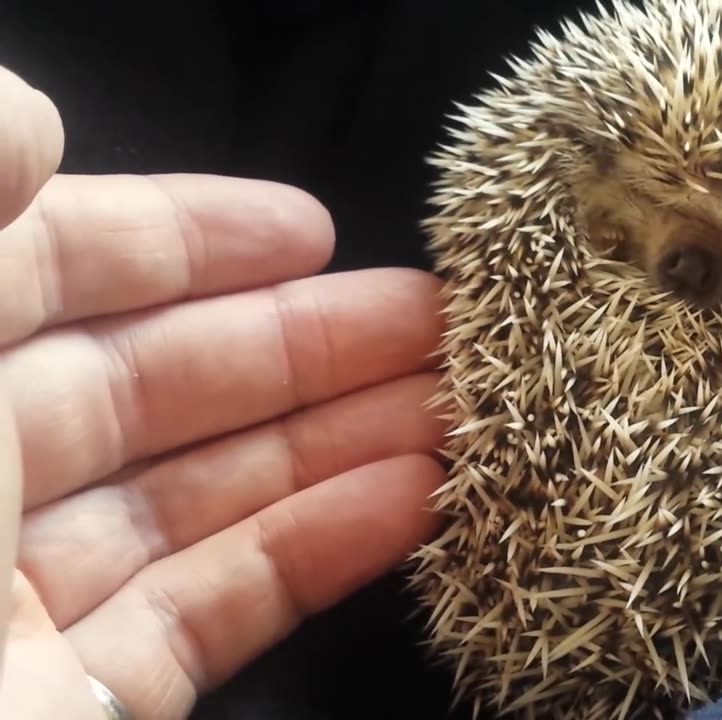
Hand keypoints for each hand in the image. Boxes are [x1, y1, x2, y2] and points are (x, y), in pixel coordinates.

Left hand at [0, 65, 445, 718]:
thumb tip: (20, 118)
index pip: (36, 278)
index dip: (179, 238)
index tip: (309, 227)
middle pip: (144, 391)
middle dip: (302, 345)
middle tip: (438, 320)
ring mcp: (4, 621)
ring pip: (194, 505)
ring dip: (336, 447)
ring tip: (458, 406)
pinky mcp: (71, 717)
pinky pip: (205, 616)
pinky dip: (315, 557)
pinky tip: (409, 505)